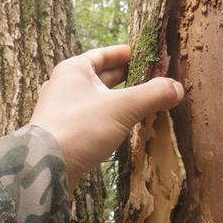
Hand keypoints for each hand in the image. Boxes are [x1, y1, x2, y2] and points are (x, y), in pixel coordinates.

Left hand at [30, 44, 183, 188]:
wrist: (45, 168)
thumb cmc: (79, 128)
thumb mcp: (122, 107)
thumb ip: (152, 95)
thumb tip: (177, 87)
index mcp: (74, 70)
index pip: (104, 54)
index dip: (126, 53)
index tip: (146, 54)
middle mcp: (64, 85)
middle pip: (101, 76)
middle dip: (126, 78)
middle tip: (152, 79)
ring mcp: (62, 110)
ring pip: (96, 98)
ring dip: (118, 99)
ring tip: (143, 102)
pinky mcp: (64, 132)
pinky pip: (91, 117)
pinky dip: (108, 117)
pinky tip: (122, 126)